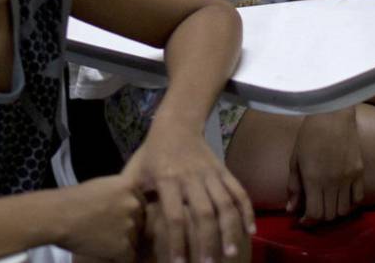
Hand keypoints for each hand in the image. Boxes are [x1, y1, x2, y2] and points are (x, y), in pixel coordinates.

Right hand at [57, 172, 145, 261]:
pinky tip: (104, 250)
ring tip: (103, 239)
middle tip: (108, 229)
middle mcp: (134, 204)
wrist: (58, 216)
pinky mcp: (124, 246)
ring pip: (135, 239)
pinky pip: (129, 255)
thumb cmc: (72, 200)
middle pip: (140, 221)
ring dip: (123, 241)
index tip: (118, 217)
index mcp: (129, 185)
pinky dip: (118, 256)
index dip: (130, 212)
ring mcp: (130, 225)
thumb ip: (119, 194)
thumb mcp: (101, 186)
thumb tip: (129, 206)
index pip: (141, 202)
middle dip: (129, 226)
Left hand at [129, 128, 254, 262]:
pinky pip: (238, 191)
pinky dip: (247, 211)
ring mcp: (210, 173)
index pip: (174, 216)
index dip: (177, 241)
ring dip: (230, 230)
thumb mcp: (138, 171)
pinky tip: (250, 232)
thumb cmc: (154, 153)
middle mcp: (191, 177)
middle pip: (203, 214)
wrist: (177, 124)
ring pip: (225, 204)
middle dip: (207, 241)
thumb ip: (132, 195)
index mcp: (167, 180)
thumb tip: (125, 224)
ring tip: (230, 254)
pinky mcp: (224, 169)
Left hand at [289, 110, 365, 223]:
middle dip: (319, 218)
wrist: (332, 115)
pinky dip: (349, 204)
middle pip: (329, 215)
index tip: (302, 220)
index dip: (308, 221)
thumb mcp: (294, 160)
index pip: (315, 214)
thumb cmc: (309, 135)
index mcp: (313, 179)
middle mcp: (332, 182)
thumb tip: (291, 210)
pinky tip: (341, 198)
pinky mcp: (360, 173)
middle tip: (313, 211)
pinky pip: (358, 199)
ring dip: (334, 212)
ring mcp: (348, 178)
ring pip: (344, 210)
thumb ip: (294, 187)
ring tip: (326, 204)